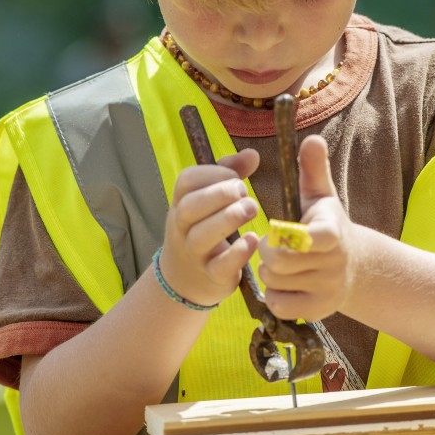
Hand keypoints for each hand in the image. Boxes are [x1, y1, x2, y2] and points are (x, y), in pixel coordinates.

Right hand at [157, 148, 260, 308]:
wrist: (183, 279)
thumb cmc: (202, 228)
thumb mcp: (208, 199)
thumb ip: (229, 174)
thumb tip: (252, 154)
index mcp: (181, 202)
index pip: (187, 181)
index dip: (213, 173)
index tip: (236, 177)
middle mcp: (182, 227)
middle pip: (190, 207)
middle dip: (220, 194)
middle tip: (245, 193)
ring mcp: (194, 253)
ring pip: (202, 236)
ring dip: (229, 219)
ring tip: (251, 209)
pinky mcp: (211, 276)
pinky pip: (220, 266)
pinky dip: (237, 253)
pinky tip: (253, 240)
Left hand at [258, 134, 352, 321]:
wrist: (354, 266)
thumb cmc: (325, 223)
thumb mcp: (321, 195)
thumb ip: (313, 168)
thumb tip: (311, 138)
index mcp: (332, 233)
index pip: (310, 237)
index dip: (287, 235)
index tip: (279, 228)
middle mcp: (334, 264)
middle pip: (279, 262)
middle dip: (266, 252)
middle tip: (271, 246)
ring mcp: (327, 290)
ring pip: (276, 283)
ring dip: (268, 273)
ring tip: (279, 263)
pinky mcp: (319, 311)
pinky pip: (279, 306)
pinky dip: (274, 295)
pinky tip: (283, 284)